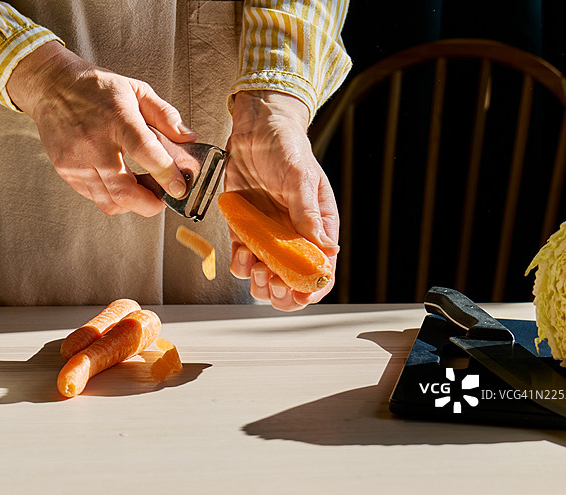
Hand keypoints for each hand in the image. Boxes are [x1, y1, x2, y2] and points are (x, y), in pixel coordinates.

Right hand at [6, 41, 194, 216]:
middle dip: (149, 205)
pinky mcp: (66, 170)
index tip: (180, 187)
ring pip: (109, 201)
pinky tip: (122, 184)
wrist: (51, 86)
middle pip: (124, 190)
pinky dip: (113, 197)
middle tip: (162, 200)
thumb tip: (189, 139)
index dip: (166, 174)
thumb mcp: (137, 90)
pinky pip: (94, 196)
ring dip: (132, 204)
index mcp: (117, 118)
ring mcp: (77, 160)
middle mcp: (95, 142)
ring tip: (143, 192)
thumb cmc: (97, 88)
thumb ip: (166, 115)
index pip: (146, 152)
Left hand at [225, 90, 339, 310]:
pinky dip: (240, 263)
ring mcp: (268, 236)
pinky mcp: (244, 231)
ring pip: (265, 277)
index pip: (322, 270)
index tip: (299, 293)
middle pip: (293, 282)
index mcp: (318, 228)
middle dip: (282, 292)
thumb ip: (309, 213)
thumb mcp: (300, 177)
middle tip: (271, 281)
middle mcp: (294, 237)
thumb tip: (326, 247)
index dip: (313, 288)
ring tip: (255, 266)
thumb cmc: (286, 147)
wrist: (255, 130)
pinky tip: (241, 252)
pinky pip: (242, 259)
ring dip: (259, 282)